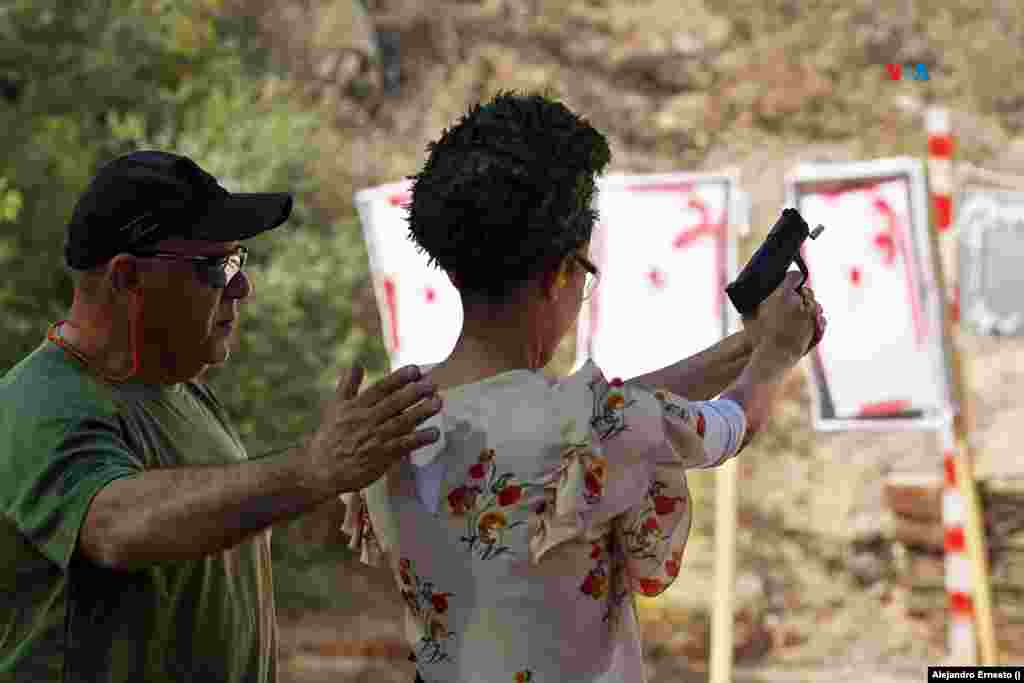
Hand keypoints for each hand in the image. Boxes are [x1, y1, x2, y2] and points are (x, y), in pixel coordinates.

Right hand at [302, 364, 441, 495]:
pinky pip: (403, 446)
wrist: (321, 470)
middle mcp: (365, 420)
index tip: (415, 369)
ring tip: (438, 402)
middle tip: (432, 384)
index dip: (398, 378)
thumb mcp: (335, 407)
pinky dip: (419, 439)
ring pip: (401, 423)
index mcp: (355, 407)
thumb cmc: (330, 437)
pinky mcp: (381, 457)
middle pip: (394, 403)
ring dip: (421, 412)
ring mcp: (374, 439)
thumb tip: (357, 363)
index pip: (380, 389)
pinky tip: (434, 433)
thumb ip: (347, 385)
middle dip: (414, 392)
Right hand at [744, 271, 819, 358]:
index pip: (794, 276)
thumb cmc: (759, 337)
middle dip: (800, 295)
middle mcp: (801, 302)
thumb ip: (753, 305)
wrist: (776, 356)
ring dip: (807, 308)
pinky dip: (813, 320)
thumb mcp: (749, 317)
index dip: (792, 278)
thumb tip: (749, 301)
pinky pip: (819, 317)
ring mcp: (812, 314)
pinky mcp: (818, 326)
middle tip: (791, 301)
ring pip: (814, 304)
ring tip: (797, 317)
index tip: (790, 281)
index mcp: (784, 294)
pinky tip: (804, 325)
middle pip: (806, 291)